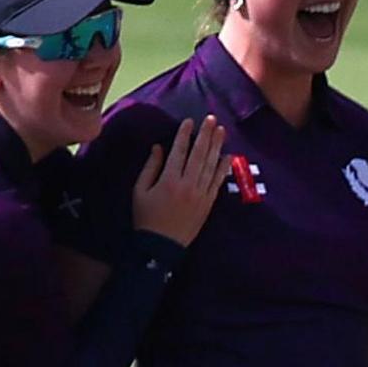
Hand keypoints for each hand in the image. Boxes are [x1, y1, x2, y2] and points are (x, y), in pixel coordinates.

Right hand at [131, 115, 230, 244]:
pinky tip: (227, 156)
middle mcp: (188, 185)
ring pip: (210, 165)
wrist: (160, 247)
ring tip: (221, 131)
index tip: (189, 121)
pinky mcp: (208, 204)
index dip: (185, 135)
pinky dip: (223, 168)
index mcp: (169, 180)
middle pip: (199, 154)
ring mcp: (200, 194)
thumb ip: (150, 167)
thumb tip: (158, 147)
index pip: (179, 151)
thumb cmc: (146, 219)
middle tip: (211, 118)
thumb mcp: (140, 191)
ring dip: (217, 146)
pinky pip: (217, 182)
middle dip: (205, 135)